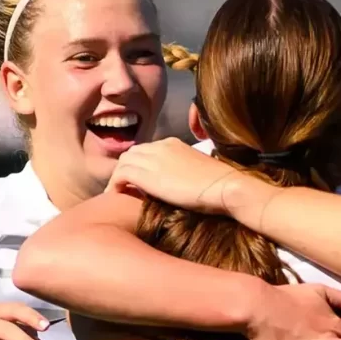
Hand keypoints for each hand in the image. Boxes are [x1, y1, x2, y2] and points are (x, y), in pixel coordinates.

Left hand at [111, 137, 256, 215]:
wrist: (225, 187)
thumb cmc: (221, 186)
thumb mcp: (200, 171)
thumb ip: (186, 172)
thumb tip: (183, 184)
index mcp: (174, 143)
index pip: (148, 150)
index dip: (141, 165)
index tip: (140, 182)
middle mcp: (161, 146)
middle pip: (133, 153)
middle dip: (127, 169)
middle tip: (125, 188)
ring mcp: (153, 158)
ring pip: (124, 162)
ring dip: (119, 177)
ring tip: (119, 193)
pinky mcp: (147, 174)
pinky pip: (120, 175)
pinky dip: (115, 184)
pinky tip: (117, 196)